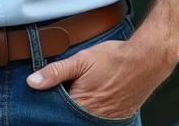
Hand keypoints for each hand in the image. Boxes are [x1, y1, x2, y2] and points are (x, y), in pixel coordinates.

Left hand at [26, 35, 175, 118]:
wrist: (146, 61)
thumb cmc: (115, 58)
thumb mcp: (82, 59)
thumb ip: (56, 71)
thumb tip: (33, 82)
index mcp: (79, 103)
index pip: (54, 111)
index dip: (48, 102)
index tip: (47, 96)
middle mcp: (91, 116)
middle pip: (68, 117)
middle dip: (63, 107)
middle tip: (69, 90)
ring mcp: (104, 120)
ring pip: (81, 118)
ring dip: (76, 110)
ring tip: (81, 93)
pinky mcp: (116, 119)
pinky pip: (96, 119)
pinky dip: (90, 112)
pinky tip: (91, 100)